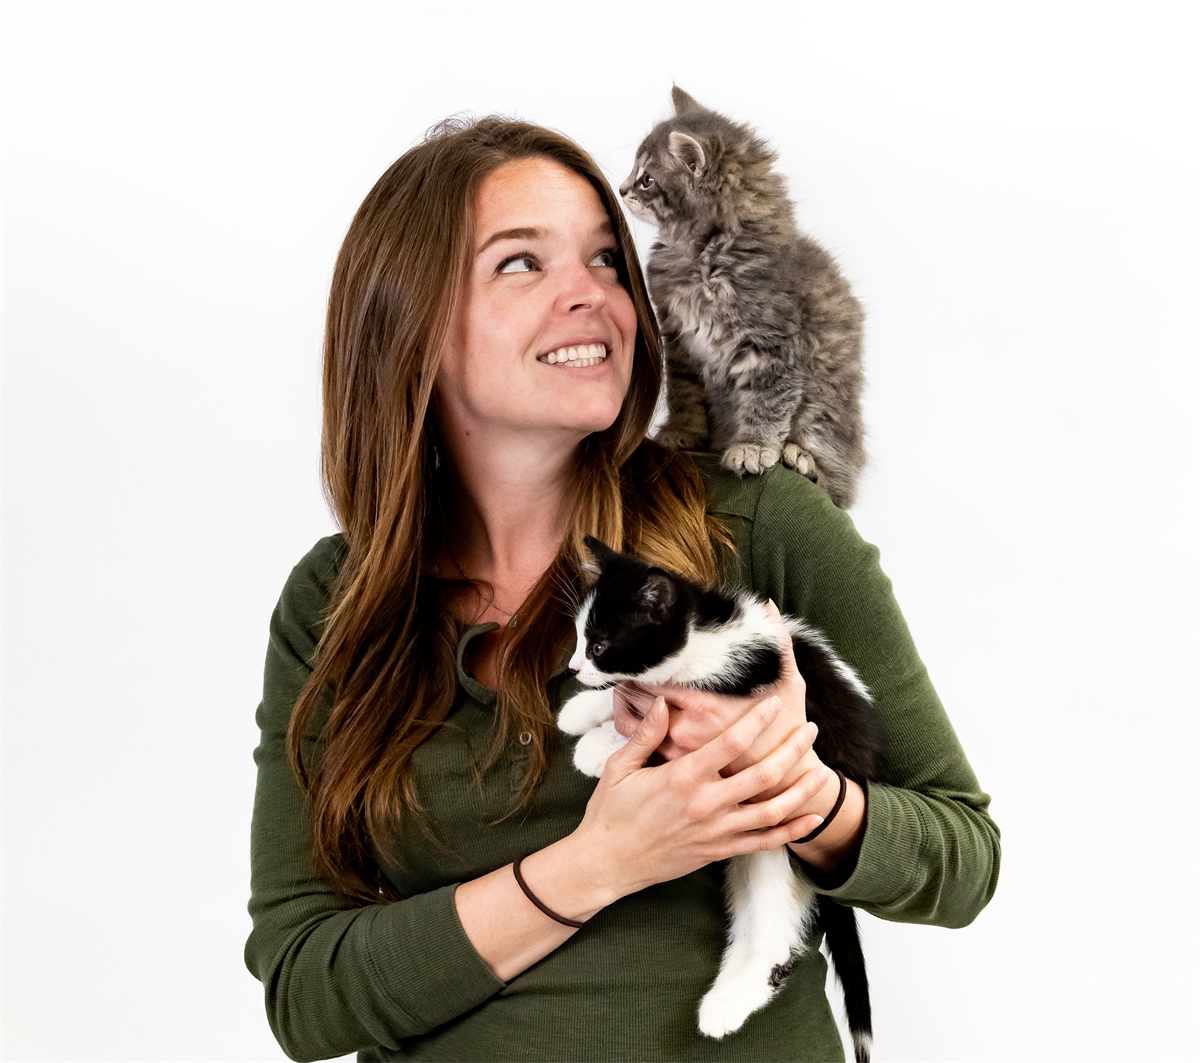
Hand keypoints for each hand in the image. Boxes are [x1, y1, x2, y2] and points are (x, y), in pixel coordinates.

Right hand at [569, 693, 834, 900]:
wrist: (608, 863)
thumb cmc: (611, 812)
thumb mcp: (620, 766)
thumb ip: (646, 734)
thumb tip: (665, 703)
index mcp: (683, 778)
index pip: (730, 743)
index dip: (756, 720)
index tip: (774, 702)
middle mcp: (706, 804)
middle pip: (762, 775)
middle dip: (792, 750)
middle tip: (811, 731)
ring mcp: (716, 831)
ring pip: (771, 811)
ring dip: (801, 791)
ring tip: (823, 773)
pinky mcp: (718, 851)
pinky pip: (763, 842)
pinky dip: (790, 832)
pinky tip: (810, 819)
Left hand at [612, 600, 816, 798]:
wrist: (788, 778)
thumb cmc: (786, 726)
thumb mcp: (788, 680)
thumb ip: (776, 641)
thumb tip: (768, 605)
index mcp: (706, 704)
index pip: (654, 676)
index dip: (642, 662)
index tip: (641, 651)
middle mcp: (686, 730)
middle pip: (635, 696)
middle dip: (629, 679)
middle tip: (629, 666)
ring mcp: (677, 752)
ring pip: (629, 722)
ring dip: (625, 703)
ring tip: (628, 689)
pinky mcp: (674, 767)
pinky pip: (637, 743)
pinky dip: (632, 726)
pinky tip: (638, 714)